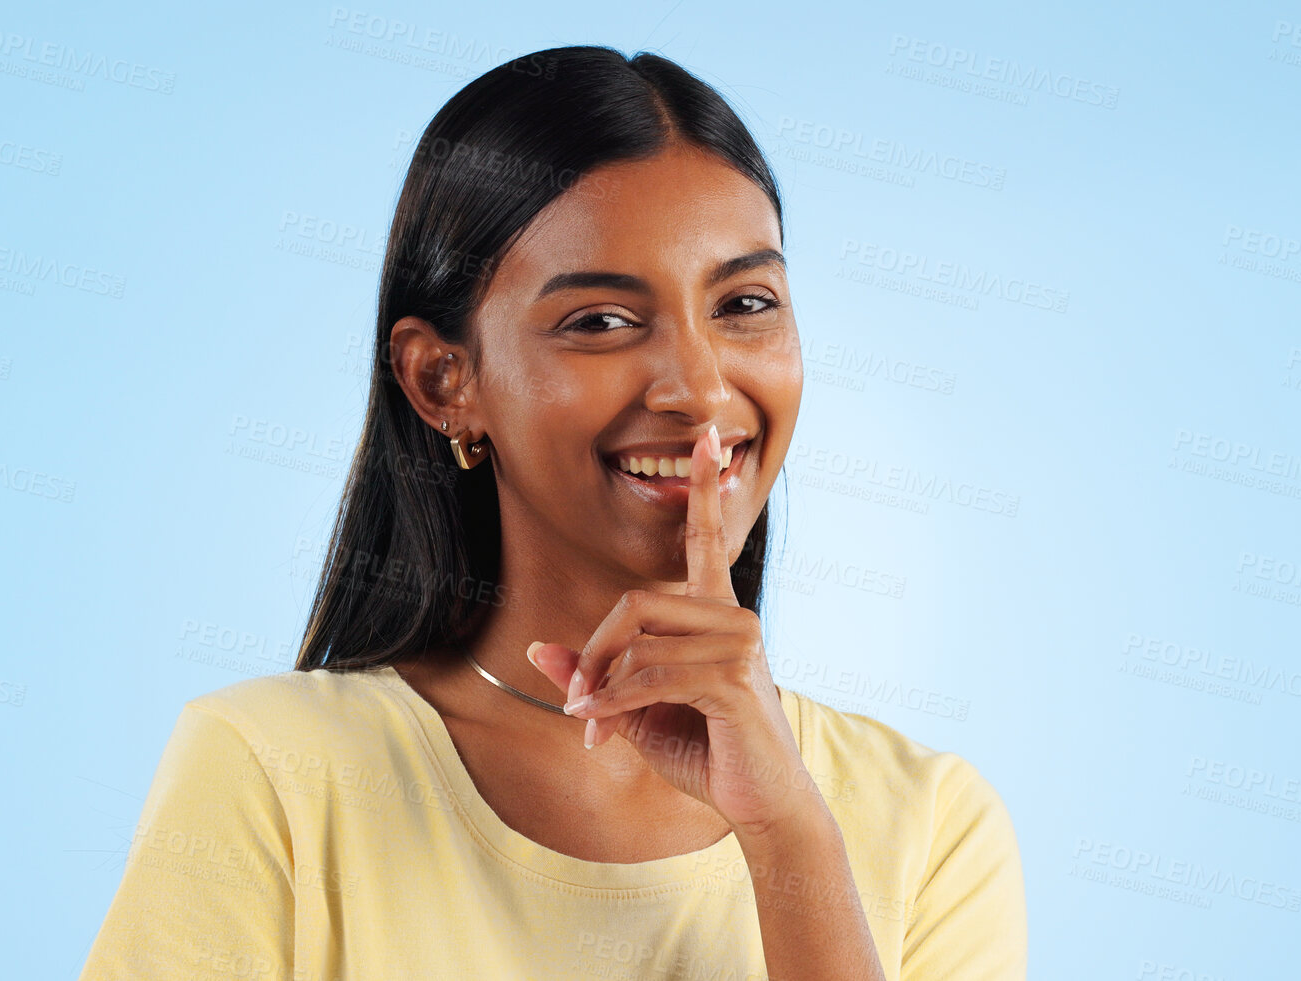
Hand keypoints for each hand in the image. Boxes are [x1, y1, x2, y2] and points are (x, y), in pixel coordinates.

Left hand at [526, 423, 821, 836]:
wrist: (760, 804)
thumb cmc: (708, 753)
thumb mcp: (636, 711)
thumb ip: (595, 675)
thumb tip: (540, 648)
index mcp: (718, 614)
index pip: (708, 539)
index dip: (705, 487)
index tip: (710, 437)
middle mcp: (734, 617)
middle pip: (636, 602)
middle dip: (593, 652)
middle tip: (574, 700)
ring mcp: (740, 644)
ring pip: (639, 642)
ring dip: (599, 688)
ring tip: (589, 726)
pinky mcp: (734, 678)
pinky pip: (649, 675)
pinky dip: (612, 703)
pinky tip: (599, 728)